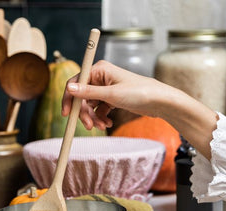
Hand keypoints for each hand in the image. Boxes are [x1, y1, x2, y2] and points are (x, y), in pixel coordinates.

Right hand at [61, 60, 217, 157]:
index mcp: (99, 69)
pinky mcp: (112, 99)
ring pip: (90, 105)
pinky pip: (99, 110)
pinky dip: (101, 118)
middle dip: (84, 113)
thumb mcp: (112, 95)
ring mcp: (106, 89)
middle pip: (82, 96)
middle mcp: (101, 77)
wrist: (159, 102)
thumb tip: (69, 89)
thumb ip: (89, 93)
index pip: (76, 82)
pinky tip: (108, 123)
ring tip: (103, 127)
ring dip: (93, 118)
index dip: (69, 98)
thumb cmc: (139, 92)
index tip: (66, 114)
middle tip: (89, 127)